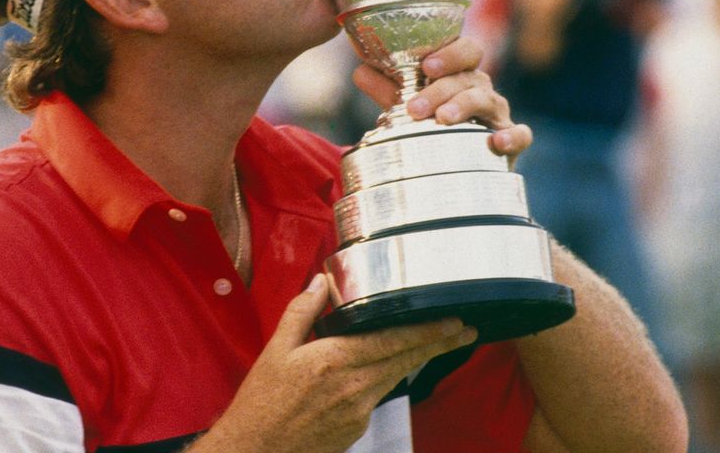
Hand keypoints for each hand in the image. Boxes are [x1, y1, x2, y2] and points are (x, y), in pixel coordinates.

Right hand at [193, 275, 477, 452]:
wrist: (255, 451)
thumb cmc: (261, 402)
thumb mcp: (275, 350)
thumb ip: (302, 312)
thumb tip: (321, 283)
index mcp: (335, 360)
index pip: (394, 341)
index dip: (428, 332)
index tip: (453, 322)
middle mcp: (355, 386)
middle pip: (406, 360)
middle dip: (438, 344)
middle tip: (464, 330)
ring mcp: (359, 411)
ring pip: (395, 377)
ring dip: (415, 359)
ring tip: (436, 344)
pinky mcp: (357, 428)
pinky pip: (377, 396)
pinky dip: (383, 379)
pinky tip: (380, 371)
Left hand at [352, 35, 532, 157]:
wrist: (457, 166)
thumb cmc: (433, 127)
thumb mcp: (409, 107)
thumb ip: (388, 90)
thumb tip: (360, 71)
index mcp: (460, 74)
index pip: (465, 50)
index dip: (449, 54)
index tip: (426, 67)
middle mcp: (481, 89)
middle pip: (470, 77)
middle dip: (442, 89)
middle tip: (416, 107)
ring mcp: (497, 114)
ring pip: (487, 101)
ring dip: (464, 106)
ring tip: (443, 119)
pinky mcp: (511, 142)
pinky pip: (520, 135)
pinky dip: (512, 136)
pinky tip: (497, 141)